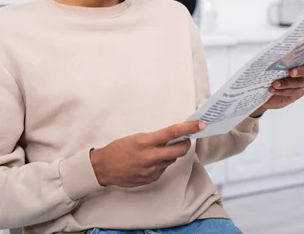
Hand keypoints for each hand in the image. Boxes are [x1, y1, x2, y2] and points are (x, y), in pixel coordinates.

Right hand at [90, 120, 205, 187]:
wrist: (104, 168)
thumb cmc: (118, 149)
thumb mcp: (136, 138)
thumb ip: (154, 139)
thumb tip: (172, 137)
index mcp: (146, 142)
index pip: (172, 133)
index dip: (188, 128)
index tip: (199, 125)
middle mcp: (151, 157)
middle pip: (179, 151)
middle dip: (185, 144)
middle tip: (186, 139)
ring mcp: (152, 170)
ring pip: (171, 160)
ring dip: (170, 154)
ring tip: (158, 151)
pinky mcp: (151, 179)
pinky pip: (163, 169)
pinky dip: (161, 164)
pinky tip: (150, 162)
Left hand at [251, 48, 303, 116]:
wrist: (260, 91)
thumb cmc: (266, 75)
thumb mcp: (267, 66)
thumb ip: (273, 60)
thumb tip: (270, 55)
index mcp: (296, 61)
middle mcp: (302, 72)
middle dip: (300, 70)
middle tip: (290, 72)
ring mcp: (301, 83)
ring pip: (299, 83)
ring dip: (286, 83)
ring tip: (274, 84)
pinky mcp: (297, 93)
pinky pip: (294, 92)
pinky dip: (283, 91)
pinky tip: (274, 90)